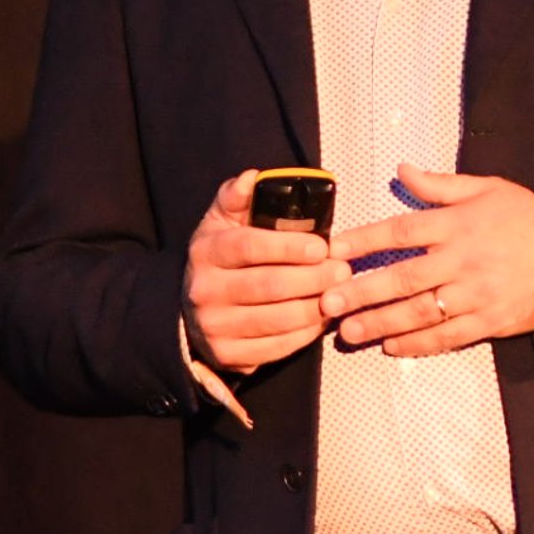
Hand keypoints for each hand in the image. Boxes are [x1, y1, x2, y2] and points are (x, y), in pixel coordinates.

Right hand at [184, 170, 350, 370]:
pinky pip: (275, 348)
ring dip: (315, 308)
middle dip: (312, 279)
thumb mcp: (222, 222)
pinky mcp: (227, 356)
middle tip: (343, 271)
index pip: (249, 246)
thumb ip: (237, 198)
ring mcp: (214, 326)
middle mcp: (204, 290)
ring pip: (275, 320)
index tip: (322, 247)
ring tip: (339, 295)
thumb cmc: (222, 258)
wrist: (191, 309)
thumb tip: (252, 177)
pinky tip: (322, 320)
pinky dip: (305, 335)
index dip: (289, 246)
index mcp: (206, 252)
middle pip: (268, 285)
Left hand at [321, 164, 533, 356]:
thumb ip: (441, 185)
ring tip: (350, 331)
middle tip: (328, 302)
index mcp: (459, 224)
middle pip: (404, 277)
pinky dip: (419, 343)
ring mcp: (477, 294)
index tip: (334, 249)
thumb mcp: (487, 188)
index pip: (402, 230)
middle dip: (362, 291)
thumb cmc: (526, 218)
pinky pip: (449, 336)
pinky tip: (391, 346)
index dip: (365, 240)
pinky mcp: (490, 321)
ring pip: (421, 312)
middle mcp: (463, 260)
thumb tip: (401, 169)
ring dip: (381, 322)